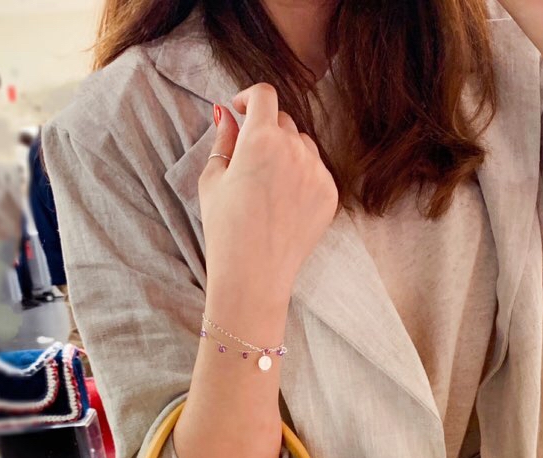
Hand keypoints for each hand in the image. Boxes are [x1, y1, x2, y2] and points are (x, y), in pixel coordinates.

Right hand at [198, 83, 338, 305]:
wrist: (253, 276)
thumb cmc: (225, 230)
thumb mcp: (212, 180)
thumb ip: (223, 140)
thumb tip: (227, 114)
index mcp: (260, 139)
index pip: (264, 95)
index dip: (250, 98)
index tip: (241, 110)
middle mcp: (294, 149)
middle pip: (283, 121)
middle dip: (266, 131)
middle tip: (249, 161)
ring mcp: (317, 172)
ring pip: (303, 146)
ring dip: (287, 153)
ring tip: (268, 187)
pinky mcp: (330, 195)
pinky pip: (316, 172)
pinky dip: (302, 178)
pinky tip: (284, 204)